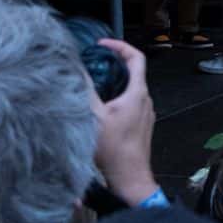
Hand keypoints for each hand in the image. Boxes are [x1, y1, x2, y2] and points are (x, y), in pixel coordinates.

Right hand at [90, 40, 157, 206]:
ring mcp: (145, 114)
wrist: (129, 178)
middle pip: (133, 72)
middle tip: (93, 60)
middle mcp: (146, 101)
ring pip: (131, 88)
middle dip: (113, 62)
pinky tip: (100, 105)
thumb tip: (76, 68)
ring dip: (114, 80)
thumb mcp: (94, 116)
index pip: (136, 58)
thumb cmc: (113, 149)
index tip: (102, 44)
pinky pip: (131, 103)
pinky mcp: (141, 125)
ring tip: (93, 80)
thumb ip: (86, 90)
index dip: (120, 46)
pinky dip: (117, 96)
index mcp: (137, 94)